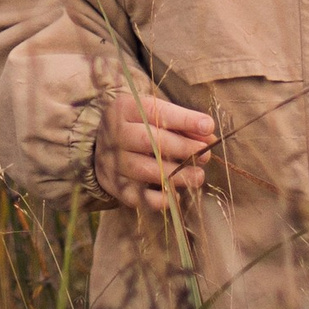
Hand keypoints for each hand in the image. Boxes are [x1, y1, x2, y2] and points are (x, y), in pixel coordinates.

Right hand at [92, 84, 215, 210]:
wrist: (99, 145)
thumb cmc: (136, 125)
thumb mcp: (153, 113)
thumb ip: (181, 123)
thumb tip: (209, 136)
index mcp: (124, 109)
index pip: (156, 112)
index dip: (184, 119)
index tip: (208, 126)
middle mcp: (115, 134)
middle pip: (150, 141)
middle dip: (183, 148)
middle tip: (205, 154)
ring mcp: (113, 162)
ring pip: (145, 171)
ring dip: (176, 175)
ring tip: (198, 176)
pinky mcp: (115, 186)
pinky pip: (138, 197)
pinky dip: (159, 199)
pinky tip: (176, 195)